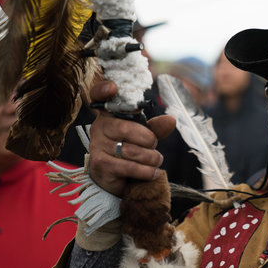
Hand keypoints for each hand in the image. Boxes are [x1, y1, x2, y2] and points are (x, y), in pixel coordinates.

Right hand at [88, 81, 175, 195]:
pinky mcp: (100, 165)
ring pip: (131, 150)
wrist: (115, 180)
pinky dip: (147, 171)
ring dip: (151, 158)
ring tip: (156, 161)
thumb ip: (156, 128)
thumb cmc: (130, 151)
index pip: (99, 96)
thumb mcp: (144, 137)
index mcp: (109, 115)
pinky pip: (129, 166)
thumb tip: (171, 119)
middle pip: (127, 128)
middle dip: (149, 140)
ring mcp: (97, 146)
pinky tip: (154, 173)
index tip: (113, 87)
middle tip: (154, 146)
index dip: (103, 89)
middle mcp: (99, 128)